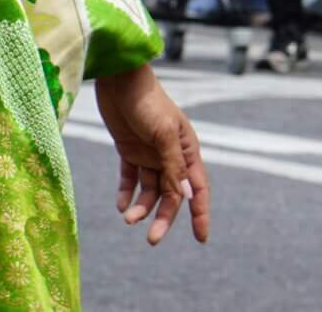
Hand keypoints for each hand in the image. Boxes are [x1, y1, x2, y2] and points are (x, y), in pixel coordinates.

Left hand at [93, 64, 210, 244]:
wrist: (120, 81)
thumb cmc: (148, 103)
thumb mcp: (163, 134)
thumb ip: (173, 165)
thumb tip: (185, 196)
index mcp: (187, 150)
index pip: (198, 188)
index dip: (200, 213)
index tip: (202, 238)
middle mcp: (171, 155)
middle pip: (172, 195)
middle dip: (164, 218)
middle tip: (151, 240)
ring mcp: (150, 154)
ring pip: (150, 190)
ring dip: (141, 206)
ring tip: (127, 217)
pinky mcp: (129, 151)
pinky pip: (130, 179)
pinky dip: (126, 193)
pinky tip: (120, 205)